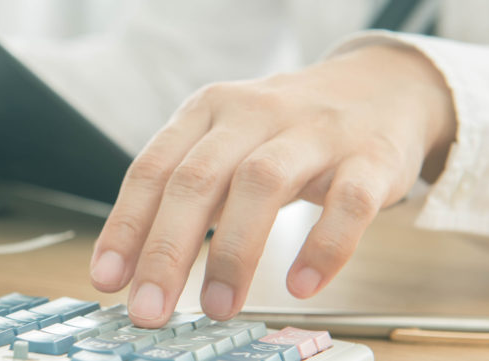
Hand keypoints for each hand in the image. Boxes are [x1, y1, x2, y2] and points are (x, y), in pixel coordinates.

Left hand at [90, 45, 455, 326]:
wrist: (381, 87)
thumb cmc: (284, 131)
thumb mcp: (225, 143)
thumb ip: (185, 194)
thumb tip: (137, 268)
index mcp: (207, 111)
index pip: (153, 169)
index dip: (125, 226)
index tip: (108, 279)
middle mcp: (254, 114)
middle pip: (198, 179)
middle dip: (167, 251)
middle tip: (150, 309)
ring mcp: (314, 132)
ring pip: (262, 184)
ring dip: (233, 252)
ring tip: (217, 306)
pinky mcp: (370, 158)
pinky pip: (347, 203)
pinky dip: (323, 247)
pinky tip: (301, 285)